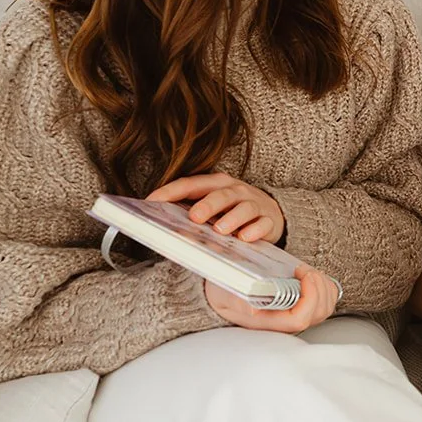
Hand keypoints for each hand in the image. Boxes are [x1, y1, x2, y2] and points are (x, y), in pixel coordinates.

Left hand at [149, 172, 285, 243]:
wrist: (270, 213)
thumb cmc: (232, 210)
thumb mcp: (213, 207)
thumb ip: (193, 213)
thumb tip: (163, 228)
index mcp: (216, 184)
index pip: (190, 185)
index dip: (170, 192)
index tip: (151, 202)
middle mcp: (236, 190)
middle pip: (222, 194)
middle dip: (207, 205)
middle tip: (195, 218)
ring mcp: (255, 203)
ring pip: (244, 207)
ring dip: (232, 218)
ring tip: (220, 230)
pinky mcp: (270, 219)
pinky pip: (264, 223)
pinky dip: (255, 230)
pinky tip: (245, 238)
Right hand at [205, 264, 339, 332]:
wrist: (224, 291)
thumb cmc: (225, 293)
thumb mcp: (225, 294)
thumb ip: (238, 301)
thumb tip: (253, 310)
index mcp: (270, 322)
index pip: (300, 319)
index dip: (310, 298)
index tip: (304, 276)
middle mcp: (286, 322)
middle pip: (318, 312)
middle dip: (318, 288)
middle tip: (304, 271)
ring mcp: (296, 315)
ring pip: (325, 307)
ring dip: (322, 286)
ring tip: (306, 272)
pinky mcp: (302, 306)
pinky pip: (326, 300)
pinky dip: (325, 286)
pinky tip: (311, 277)